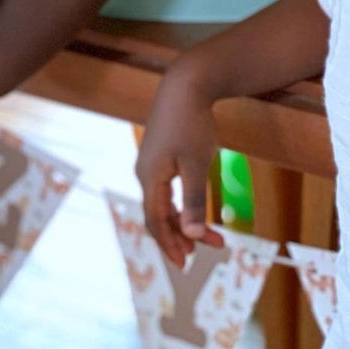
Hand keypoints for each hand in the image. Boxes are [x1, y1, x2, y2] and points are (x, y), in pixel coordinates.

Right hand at [136, 66, 223, 266]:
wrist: (186, 84)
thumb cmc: (191, 123)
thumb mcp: (197, 164)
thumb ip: (194, 201)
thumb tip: (194, 236)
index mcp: (150, 178)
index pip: (155, 221)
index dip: (170, 244)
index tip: (186, 263)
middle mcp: (145, 173)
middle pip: (158, 215)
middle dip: (180, 236)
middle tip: (203, 253)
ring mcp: (151, 163)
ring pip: (163, 202)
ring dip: (182, 221)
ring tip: (204, 237)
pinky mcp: (161, 154)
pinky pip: (166, 189)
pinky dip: (180, 204)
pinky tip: (191, 210)